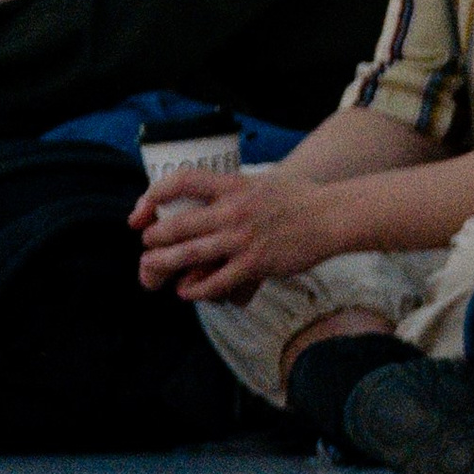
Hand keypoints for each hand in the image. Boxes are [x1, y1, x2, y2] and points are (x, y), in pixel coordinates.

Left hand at [131, 162, 337, 303]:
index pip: (183, 180)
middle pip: (181, 223)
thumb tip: (209, 205)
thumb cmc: (294, 198)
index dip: (157, 192)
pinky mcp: (256, 263)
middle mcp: (233, 209)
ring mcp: (243, 238)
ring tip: (150, 268)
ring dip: (166, 262)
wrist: (329, 215)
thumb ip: (232, 193)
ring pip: (193, 253)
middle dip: (156, 236)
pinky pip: (220, 280)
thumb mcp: (258, 182)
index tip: (144, 206)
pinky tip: (188, 292)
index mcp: (231, 185)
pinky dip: (199, 288)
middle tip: (146, 243)